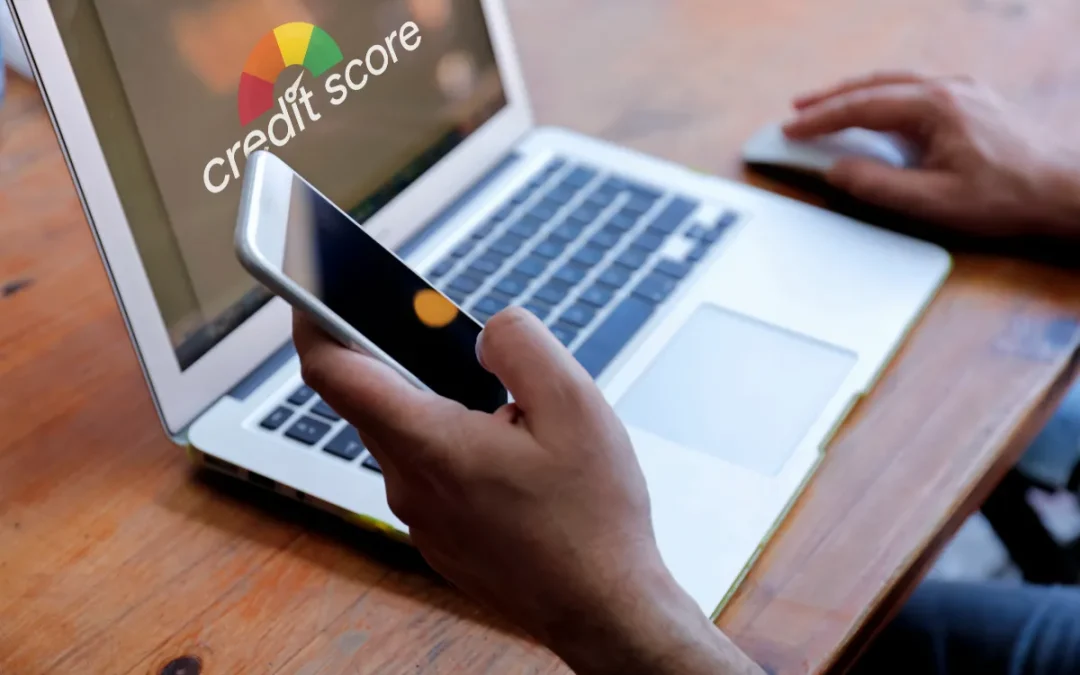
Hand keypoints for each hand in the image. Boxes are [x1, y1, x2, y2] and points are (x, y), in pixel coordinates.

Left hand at [294, 308, 761, 674]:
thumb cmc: (593, 520)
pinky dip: (454, 446)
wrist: (604, 609)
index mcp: (430, 444)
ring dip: (441, 406)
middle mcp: (410, 484)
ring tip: (508, 412)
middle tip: (456, 342)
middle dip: (407, 359)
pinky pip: (429, 472)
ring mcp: (422, 517)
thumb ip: (520, 346)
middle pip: (376, 398)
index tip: (309, 286)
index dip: (313, 316)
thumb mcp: (575, 406)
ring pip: (408, 435)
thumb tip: (483, 332)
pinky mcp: (440, 537)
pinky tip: (510, 457)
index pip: (335, 370)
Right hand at [784, 71, 1079, 236]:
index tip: (790, 130)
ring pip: (895, 81)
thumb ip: (877, 185)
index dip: (820, 120)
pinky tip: (877, 109)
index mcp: (935, 107)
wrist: (1063, 190)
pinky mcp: (973, 101)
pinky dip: (884, 95)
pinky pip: (917, 88)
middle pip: (874, 84)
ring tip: (827, 105)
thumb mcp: (931, 202)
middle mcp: (948, 89)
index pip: (861, 107)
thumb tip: (836, 171)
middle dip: (831, 97)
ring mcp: (963, 91)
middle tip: (797, 110)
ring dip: (857, 92)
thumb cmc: (1006, 197)